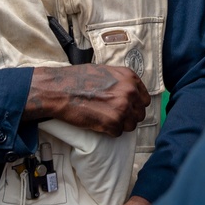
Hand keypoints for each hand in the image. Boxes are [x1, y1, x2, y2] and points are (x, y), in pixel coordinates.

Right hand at [25, 65, 149, 136]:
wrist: (60, 89)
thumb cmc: (77, 79)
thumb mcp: (105, 71)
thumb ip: (121, 82)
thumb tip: (129, 93)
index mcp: (129, 77)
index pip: (145, 99)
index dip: (136, 105)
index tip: (128, 108)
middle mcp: (129, 92)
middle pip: (140, 114)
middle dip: (129, 117)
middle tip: (114, 116)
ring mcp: (122, 108)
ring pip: (131, 125)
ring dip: (119, 125)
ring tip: (104, 119)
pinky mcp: (113, 123)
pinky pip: (117, 133)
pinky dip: (109, 131)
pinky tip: (98, 123)